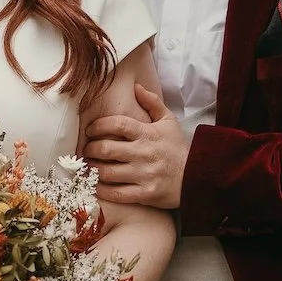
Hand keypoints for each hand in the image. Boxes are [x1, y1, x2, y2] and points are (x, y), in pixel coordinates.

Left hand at [84, 84, 187, 209]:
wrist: (196, 177)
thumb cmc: (177, 149)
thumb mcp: (169, 122)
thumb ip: (152, 102)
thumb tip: (136, 86)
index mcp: (148, 134)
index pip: (117, 124)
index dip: (98, 126)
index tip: (90, 130)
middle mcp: (144, 153)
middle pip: (106, 149)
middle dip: (90, 149)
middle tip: (86, 149)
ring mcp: (144, 175)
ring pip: (107, 172)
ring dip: (92, 169)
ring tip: (88, 166)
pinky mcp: (145, 194)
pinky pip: (116, 193)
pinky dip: (102, 190)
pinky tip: (96, 185)